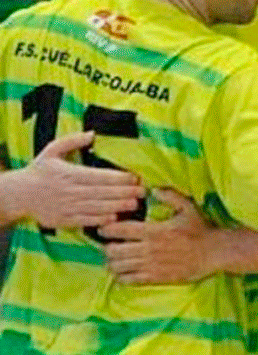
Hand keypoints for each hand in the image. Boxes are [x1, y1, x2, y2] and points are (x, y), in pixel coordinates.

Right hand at [6, 131, 143, 228]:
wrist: (19, 195)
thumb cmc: (40, 170)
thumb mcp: (52, 150)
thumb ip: (73, 140)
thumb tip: (93, 134)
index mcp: (69, 173)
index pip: (99, 176)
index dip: (118, 178)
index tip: (134, 177)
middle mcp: (70, 191)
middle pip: (102, 192)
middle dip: (124, 192)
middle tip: (142, 192)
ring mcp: (67, 207)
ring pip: (97, 207)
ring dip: (117, 206)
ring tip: (134, 204)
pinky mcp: (64, 220)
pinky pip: (85, 221)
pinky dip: (100, 220)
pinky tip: (114, 218)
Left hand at [100, 188, 213, 284]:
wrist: (214, 253)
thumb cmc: (200, 229)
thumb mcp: (188, 207)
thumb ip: (170, 196)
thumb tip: (152, 188)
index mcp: (154, 231)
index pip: (120, 230)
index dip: (106, 229)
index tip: (103, 227)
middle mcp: (149, 249)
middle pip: (114, 251)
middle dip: (107, 247)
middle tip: (108, 244)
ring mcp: (151, 265)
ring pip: (119, 267)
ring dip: (112, 262)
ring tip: (114, 258)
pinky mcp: (155, 278)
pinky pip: (129, 280)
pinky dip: (121, 276)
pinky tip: (124, 271)